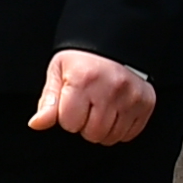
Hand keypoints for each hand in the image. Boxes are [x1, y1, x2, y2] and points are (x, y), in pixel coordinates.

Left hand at [25, 50, 155, 146]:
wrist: (114, 44)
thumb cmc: (82, 60)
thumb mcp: (58, 73)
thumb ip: (48, 101)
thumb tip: (36, 123)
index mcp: (84, 80)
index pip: (70, 123)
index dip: (67, 116)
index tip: (72, 103)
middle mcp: (110, 89)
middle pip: (92, 134)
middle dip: (85, 125)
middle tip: (88, 106)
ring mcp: (131, 97)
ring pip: (111, 137)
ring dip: (103, 129)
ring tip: (101, 109)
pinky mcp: (146, 103)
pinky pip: (129, 134)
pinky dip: (120, 128)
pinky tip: (116, 112)